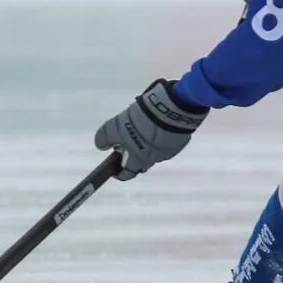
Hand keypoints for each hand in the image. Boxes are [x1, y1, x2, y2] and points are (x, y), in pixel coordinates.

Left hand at [94, 79, 208, 179]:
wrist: (171, 108)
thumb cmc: (140, 120)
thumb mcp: (115, 126)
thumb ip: (104, 138)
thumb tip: (101, 145)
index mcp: (139, 159)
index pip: (126, 174)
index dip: (118, 172)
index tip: (114, 167)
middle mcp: (155, 159)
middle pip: (142, 162)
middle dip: (134, 154)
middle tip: (128, 139)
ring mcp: (170, 150)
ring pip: (155, 150)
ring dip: (149, 143)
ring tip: (145, 125)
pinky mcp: (181, 139)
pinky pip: (168, 141)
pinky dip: (162, 135)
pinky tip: (160, 122)